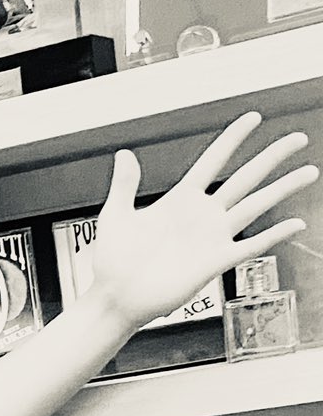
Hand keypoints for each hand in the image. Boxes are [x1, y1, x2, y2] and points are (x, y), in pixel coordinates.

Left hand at [86, 113, 314, 332]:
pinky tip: (295, 223)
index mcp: (179, 200)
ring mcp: (211, 237)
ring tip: (310, 171)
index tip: (253, 118)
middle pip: (245, 178)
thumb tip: (124, 154)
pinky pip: (251, 246)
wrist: (114, 298)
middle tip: (297, 138)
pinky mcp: (215, 262)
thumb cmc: (112, 262)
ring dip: (283, 188)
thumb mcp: (115, 216)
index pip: (213, 161)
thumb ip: (124, 185)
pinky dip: (274, 235)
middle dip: (272, 157)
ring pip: (256, 206)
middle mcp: (201, 215)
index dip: (233, 139)